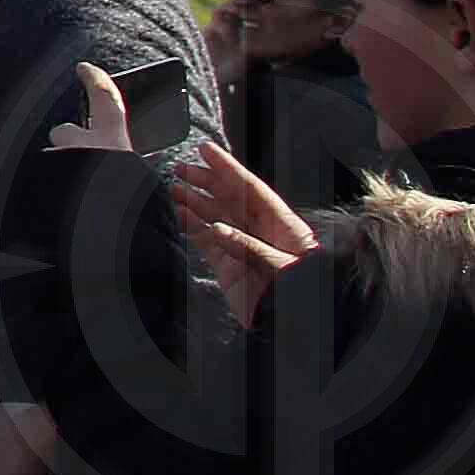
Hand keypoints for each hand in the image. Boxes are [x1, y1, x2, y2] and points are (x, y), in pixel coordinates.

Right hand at [160, 130, 321, 323]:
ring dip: (194, 202)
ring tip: (173, 188)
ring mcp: (241, 248)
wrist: (295, 324)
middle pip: (228, 199)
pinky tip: (177, 214)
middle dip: (205, 182)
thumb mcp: (283, 267)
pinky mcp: (227, 267)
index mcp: (281, 225)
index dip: (228, 168)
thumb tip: (219, 230)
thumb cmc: (301, 292)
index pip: (251, 188)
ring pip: (213, 218)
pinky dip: (191, 227)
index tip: (206, 150)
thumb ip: (250, 248)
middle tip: (182, 168)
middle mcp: (259, 232)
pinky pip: (205, 242)